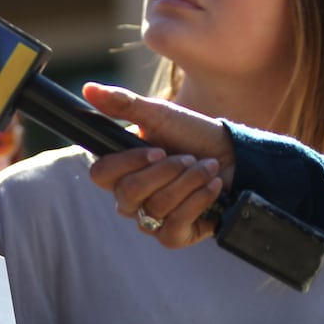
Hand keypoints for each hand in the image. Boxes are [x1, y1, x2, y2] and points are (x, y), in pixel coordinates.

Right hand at [82, 82, 234, 247]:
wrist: (236, 155)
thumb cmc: (192, 134)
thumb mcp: (159, 115)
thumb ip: (122, 104)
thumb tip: (87, 87)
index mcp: (120, 171)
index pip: (100, 175)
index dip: (128, 163)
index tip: (157, 149)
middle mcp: (130, 200)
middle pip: (128, 195)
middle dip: (167, 172)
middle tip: (189, 157)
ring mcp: (150, 221)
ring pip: (155, 209)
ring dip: (189, 182)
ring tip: (208, 167)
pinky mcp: (174, 236)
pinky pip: (173, 228)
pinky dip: (198, 202)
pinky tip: (213, 187)